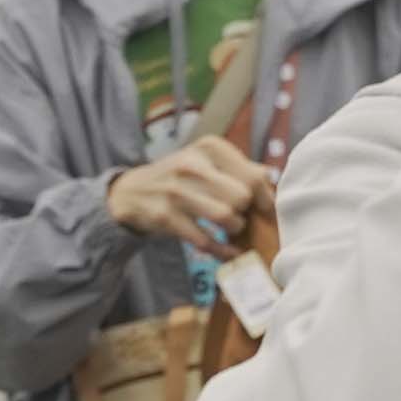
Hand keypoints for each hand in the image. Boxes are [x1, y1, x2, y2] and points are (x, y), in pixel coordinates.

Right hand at [104, 137, 273, 255]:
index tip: (264, 208)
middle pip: (242, 197)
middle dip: (245, 211)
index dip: (265, 197)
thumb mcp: (206, 161)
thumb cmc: (180, 178)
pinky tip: (228, 252)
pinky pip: (204, 240)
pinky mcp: (165, 217)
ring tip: (231, 227)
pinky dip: (221, 250)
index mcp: (208, 148)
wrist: (131, 192)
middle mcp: (190, 165)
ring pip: (225, 216)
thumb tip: (270, 177)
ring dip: (234, 228)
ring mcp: (175, 191)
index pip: (252, 176)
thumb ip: (238, 168)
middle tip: (240, 214)